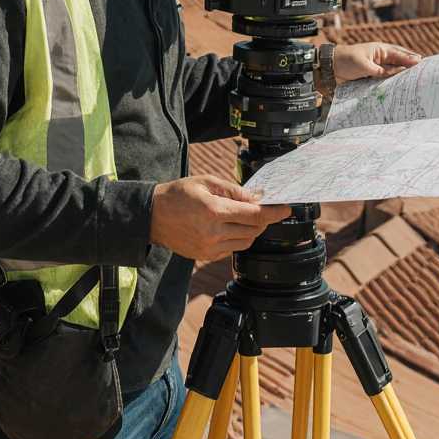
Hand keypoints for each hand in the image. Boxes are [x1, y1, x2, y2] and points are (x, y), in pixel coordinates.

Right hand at [149, 175, 290, 261]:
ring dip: (252, 229)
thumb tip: (257, 196)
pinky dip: (238, 238)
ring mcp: (209, 247)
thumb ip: (233, 190)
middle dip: (264, 219)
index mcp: (214, 210)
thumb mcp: (206, 182)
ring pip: (246, 241)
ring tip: (246, 216)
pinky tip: (231, 227)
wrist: (152, 216)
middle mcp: (213, 232)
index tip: (286, 209)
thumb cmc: (178, 194)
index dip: (274, 212)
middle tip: (265, 208)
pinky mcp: (205, 256)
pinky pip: (232, 249)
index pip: (254, 215)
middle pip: (253, 229)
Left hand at [331, 41, 421, 83]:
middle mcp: (381, 60)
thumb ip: (384, 70)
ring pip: (394, 75)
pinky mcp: (372, 79)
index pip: (401, 55)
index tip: (425, 65)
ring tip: (415, 87)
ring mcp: (377, 70)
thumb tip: (403, 71)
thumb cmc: (345, 61)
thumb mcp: (365, 65)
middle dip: (411, 70)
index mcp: (381, 50)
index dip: (412, 60)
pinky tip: (399, 92)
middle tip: (425, 77)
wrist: (328, 69)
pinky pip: (385, 83)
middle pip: (400, 64)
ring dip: (402, 80)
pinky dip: (392, 87)